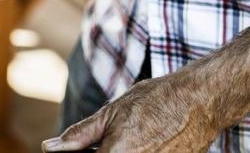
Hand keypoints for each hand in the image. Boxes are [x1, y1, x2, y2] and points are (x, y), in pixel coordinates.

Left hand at [43, 72, 217, 152]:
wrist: (200, 102)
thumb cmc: (155, 102)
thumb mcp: (111, 113)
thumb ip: (79, 136)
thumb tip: (49, 148)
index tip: (81, 148)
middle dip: (101, 152)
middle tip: (108, 141)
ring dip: (119, 151)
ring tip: (131, 138)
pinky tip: (144, 142)